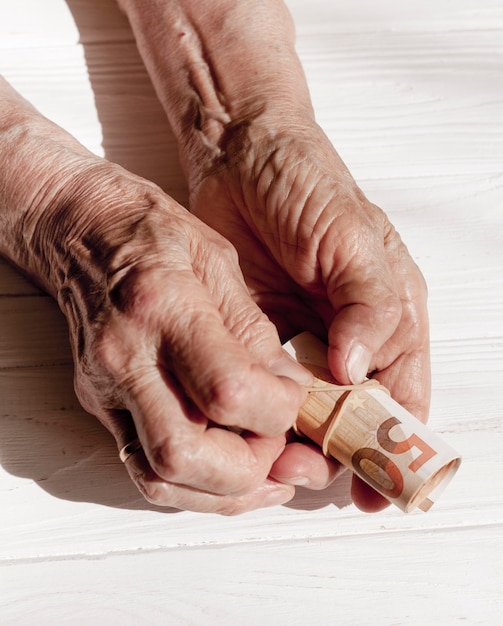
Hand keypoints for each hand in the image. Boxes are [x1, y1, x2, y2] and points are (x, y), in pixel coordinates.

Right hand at [27, 158, 313, 513]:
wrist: (84, 230)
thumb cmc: (154, 235)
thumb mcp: (219, 263)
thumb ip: (255, 333)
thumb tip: (289, 391)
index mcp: (164, 306)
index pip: (228, 391)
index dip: (277, 411)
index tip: (296, 401)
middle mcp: (127, 356)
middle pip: (184, 455)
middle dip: (249, 469)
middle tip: (278, 444)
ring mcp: (106, 387)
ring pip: (159, 477)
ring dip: (222, 491)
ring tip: (263, 470)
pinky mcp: (101, 405)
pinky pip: (146, 467)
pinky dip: (195, 485)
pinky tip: (229, 468)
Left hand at [188, 119, 430, 510]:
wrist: (239, 154)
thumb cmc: (307, 183)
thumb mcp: (352, 237)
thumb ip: (369, 304)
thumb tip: (358, 371)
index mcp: (387, 315)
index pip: (401, 395)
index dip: (393, 445)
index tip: (379, 490)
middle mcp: (347, 336)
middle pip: (352, 415)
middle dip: (336, 451)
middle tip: (306, 471)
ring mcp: (300, 339)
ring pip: (305, 411)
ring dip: (293, 440)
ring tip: (273, 460)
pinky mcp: (257, 335)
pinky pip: (263, 388)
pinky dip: (258, 413)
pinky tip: (246, 428)